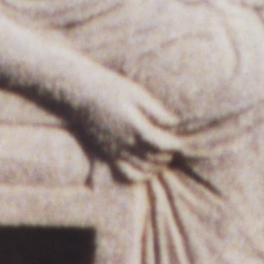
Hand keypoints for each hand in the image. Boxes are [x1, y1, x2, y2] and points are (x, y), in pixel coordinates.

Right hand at [52, 71, 189, 181]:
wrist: (81, 93)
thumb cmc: (111, 88)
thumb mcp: (137, 94)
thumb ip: (156, 111)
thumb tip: (175, 123)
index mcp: (135, 127)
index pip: (162, 145)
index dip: (175, 145)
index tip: (181, 140)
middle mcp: (125, 143)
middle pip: (154, 159)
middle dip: (168, 155)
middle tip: (174, 147)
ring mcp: (115, 151)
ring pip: (142, 170)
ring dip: (156, 167)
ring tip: (163, 157)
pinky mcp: (106, 154)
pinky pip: (125, 174)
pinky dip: (140, 176)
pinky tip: (146, 168)